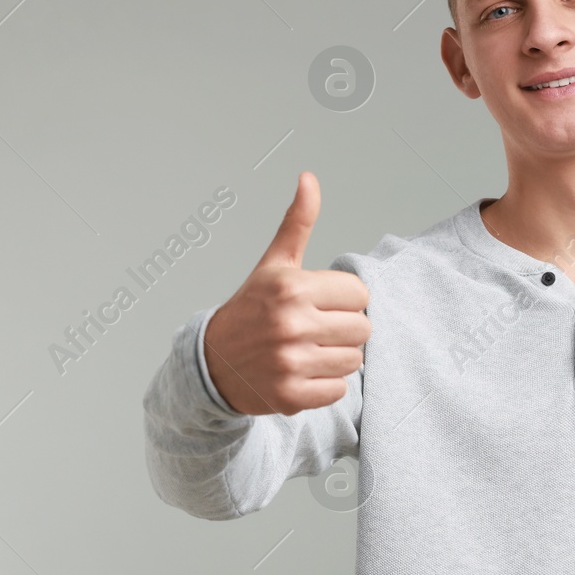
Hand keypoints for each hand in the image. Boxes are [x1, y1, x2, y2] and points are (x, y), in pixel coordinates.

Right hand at [203, 171, 369, 415]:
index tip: (322, 303)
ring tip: (309, 350)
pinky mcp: (291, 396)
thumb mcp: (274, 264)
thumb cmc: (250, 309)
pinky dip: (325, 385)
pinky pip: (339, 390)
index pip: (360, 294)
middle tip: (317, 328)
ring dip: (337, 357)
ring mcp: (290, 363)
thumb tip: (308, 177)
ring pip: (354, 360)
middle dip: (345, 329)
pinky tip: (302, 373)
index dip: (345, 299)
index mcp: (292, 288)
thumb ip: (297, 223)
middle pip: (363, 328)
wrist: (211, 363)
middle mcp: (291, 325)